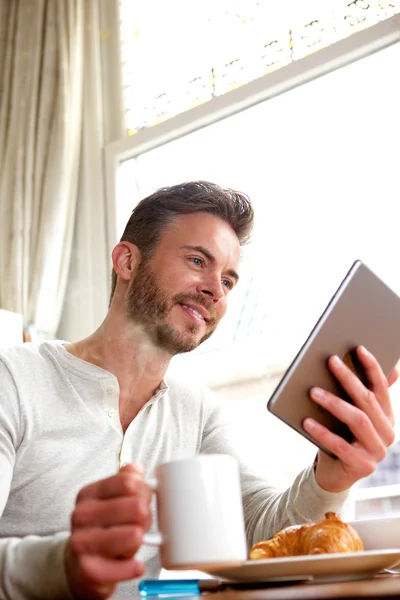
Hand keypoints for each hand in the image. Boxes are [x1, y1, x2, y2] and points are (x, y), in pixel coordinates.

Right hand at [65, 464, 151, 599]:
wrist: (78, 567)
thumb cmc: (102, 529)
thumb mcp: (110, 501)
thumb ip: (125, 481)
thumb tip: (136, 470)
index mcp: (88, 494)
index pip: (128, 483)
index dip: (145, 490)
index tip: (146, 499)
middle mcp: (82, 515)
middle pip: (136, 507)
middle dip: (146, 516)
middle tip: (142, 523)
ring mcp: (82, 543)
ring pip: (133, 535)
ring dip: (141, 539)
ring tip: (136, 540)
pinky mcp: (88, 570)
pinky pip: (126, 567)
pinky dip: (135, 567)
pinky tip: (136, 565)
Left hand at [303, 346, 398, 492]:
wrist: (334, 475)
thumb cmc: (340, 436)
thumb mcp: (348, 415)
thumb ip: (356, 393)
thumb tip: (354, 357)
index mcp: (387, 417)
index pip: (382, 387)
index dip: (372, 367)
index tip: (358, 348)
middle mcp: (387, 433)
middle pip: (367, 400)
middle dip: (348, 378)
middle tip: (330, 361)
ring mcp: (377, 452)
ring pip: (357, 420)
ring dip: (334, 403)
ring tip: (313, 391)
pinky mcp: (362, 466)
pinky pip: (340, 445)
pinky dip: (322, 432)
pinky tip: (306, 421)